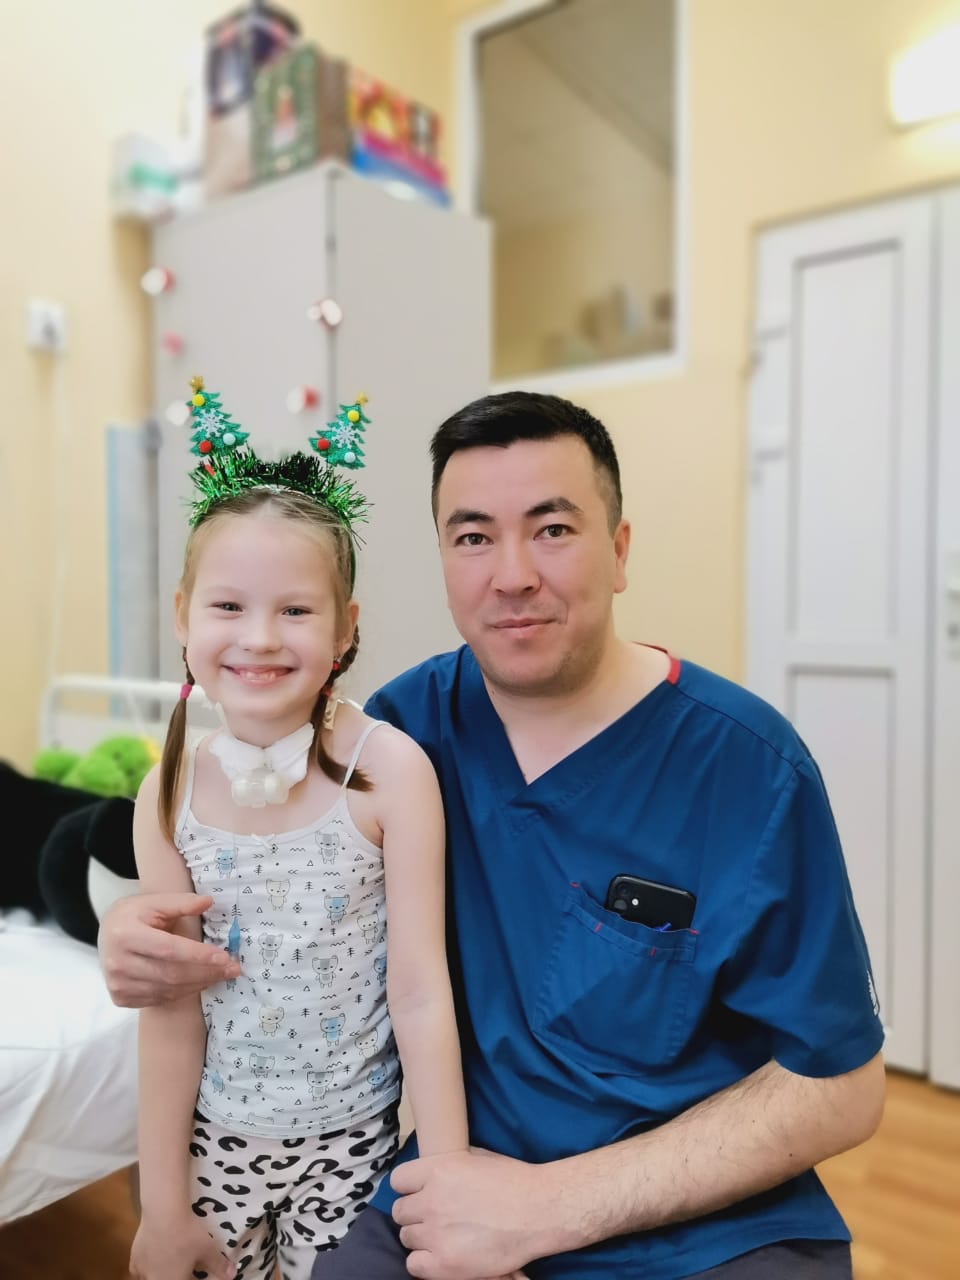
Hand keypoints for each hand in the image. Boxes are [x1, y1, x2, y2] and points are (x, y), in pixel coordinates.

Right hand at [98, 892, 239, 1007]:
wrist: (107, 933)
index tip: (224, 957)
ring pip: (168, 990)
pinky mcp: (121, 998)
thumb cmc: (135, 915)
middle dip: (206, 972)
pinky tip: (199, 981)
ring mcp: (118, 984)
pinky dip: (184, 992)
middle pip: (170, 973)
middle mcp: (118, 962)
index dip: (198, 954)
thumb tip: (208, 901)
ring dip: (199, 983)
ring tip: (220, 974)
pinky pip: (160, 999)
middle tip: (232, 968)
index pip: (168, 949)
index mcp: (125, 934)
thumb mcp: (154, 902)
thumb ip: (181, 902)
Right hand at [129, 1214, 235, 1279]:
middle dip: (174, 1276)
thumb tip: (233, 1275)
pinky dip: (143, 1272)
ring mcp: (142, 1272)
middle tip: (181, 1271)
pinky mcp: (133, 1259)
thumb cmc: (187, 1235)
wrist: (163, 1214)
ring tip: (167, 1268)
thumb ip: (219, 1265)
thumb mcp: (208, 1249)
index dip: (189, 1279)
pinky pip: (137, 1273)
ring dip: (159, 1276)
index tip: (193, 1274)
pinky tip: (150, 1263)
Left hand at [391, 1149, 545, 1279]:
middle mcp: (432, 1201)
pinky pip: (414, 1265)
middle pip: (401, 1212)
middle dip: (416, 1214)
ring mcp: (436, 1234)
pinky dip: (425, 1262)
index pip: (398, 1180)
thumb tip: (428, 1175)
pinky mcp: (445, 1264)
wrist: (538, 1210)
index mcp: (438, 1170)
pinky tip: (443, 1255)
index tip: (420, 1193)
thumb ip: (446, 1167)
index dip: (409, 1188)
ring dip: (422, 1238)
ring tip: (445, 1236)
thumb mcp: (474, 1158)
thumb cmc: (512, 1180)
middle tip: (436, 1217)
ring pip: (407, 1238)